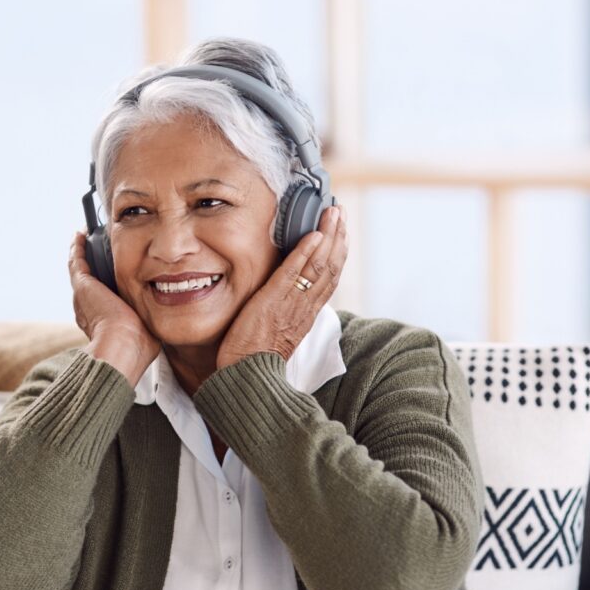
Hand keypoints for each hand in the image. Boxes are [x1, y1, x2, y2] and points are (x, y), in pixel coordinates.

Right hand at [69, 230, 159, 384]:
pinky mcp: (82, 285)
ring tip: (86, 238)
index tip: (115, 274)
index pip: (102, 298)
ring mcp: (83, 296)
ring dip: (82, 254)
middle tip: (98, 250)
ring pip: (80, 270)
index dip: (106, 285)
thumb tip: (163, 321)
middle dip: (94, 266)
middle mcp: (87, 309)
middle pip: (89, 282)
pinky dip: (77, 247)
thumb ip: (151, 323)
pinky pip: (76, 261)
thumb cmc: (137, 346)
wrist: (122, 345)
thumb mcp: (147, 333)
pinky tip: (81, 235)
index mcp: (102, 321)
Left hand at [216, 204, 348, 368]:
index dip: (338, 252)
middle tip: (341, 211)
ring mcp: (291, 304)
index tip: (341, 230)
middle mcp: (305, 307)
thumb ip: (286, 313)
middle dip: (338, 236)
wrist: (247, 377)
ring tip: (332, 212)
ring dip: (328, 236)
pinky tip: (312, 235)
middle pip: (331, 267)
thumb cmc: (255, 358)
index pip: (330, 277)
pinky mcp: (273, 302)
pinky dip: (305, 253)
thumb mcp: (278, 332)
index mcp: (307, 313)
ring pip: (319, 266)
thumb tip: (286, 298)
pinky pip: (293, 274)